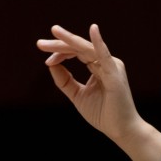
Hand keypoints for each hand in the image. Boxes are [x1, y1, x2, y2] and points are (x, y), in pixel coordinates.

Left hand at [37, 23, 141, 142]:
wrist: (120, 130)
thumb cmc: (103, 114)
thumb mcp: (77, 95)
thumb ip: (64, 81)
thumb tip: (50, 64)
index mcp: (98, 66)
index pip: (76, 52)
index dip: (60, 54)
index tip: (47, 61)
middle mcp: (106, 62)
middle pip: (79, 48)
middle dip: (59, 44)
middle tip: (40, 43)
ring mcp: (111, 66)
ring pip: (87, 49)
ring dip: (69, 41)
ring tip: (54, 32)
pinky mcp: (115, 74)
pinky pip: (105, 56)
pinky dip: (98, 43)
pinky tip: (93, 30)